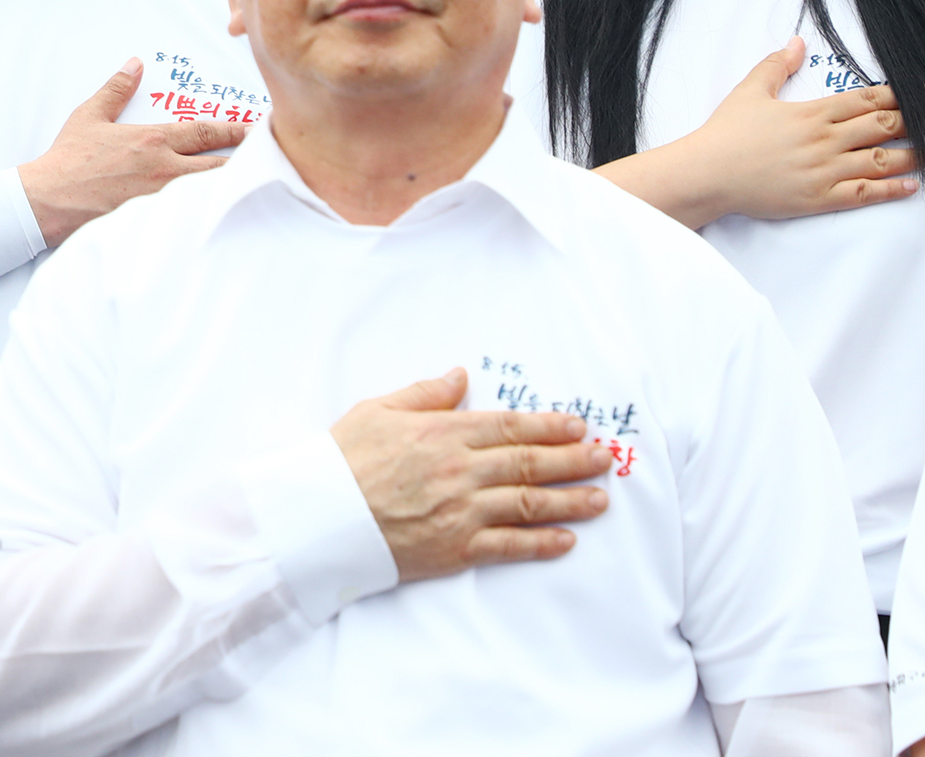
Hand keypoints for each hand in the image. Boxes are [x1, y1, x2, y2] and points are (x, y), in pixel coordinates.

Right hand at [20, 58, 245, 246]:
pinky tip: (223, 217)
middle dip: (247, 162)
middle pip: (219, 166)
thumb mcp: (89, 116)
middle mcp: (163, 169)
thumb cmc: (68, 159)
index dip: (236, 130)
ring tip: (257, 188)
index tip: (257, 128)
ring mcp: (160, 199)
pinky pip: (188, 215)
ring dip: (232, 190)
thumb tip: (134, 64)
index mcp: (152, 140)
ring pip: (209, 194)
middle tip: (272, 158)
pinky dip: (207, 213)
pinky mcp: (152, 221)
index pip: (206, 133)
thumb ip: (116, 89)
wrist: (48, 200)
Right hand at [330, 369, 612, 582]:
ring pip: (528, 503)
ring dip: (569, 501)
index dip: (549, 426)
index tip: (578, 426)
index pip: (510, 426)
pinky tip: (565, 539)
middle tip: (604, 458)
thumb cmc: (343, 459)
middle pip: (530, 463)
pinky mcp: (456, 548)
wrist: (320, 515)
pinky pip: (509, 545)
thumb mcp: (378, 410)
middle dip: (573, 460)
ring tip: (599, 498)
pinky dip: (541, 543)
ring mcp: (461, 511)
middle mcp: (460, 470)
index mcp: (443, 432)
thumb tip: (460, 376)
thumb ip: (424, 394)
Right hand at [625, 36, 919, 225]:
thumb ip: (776, 65)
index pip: (868, 99)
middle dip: (919, 121)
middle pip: (885, 127)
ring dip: (916, 154)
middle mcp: (825, 140)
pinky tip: (912, 186)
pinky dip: (892, 189)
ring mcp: (825, 170)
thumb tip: (796, 42)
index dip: (900, 95)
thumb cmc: (725, 133)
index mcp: (812, 113)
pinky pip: (865, 193)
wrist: (708, 173)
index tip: (923, 93)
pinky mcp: (820, 197)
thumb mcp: (749, 91)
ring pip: (883, 160)